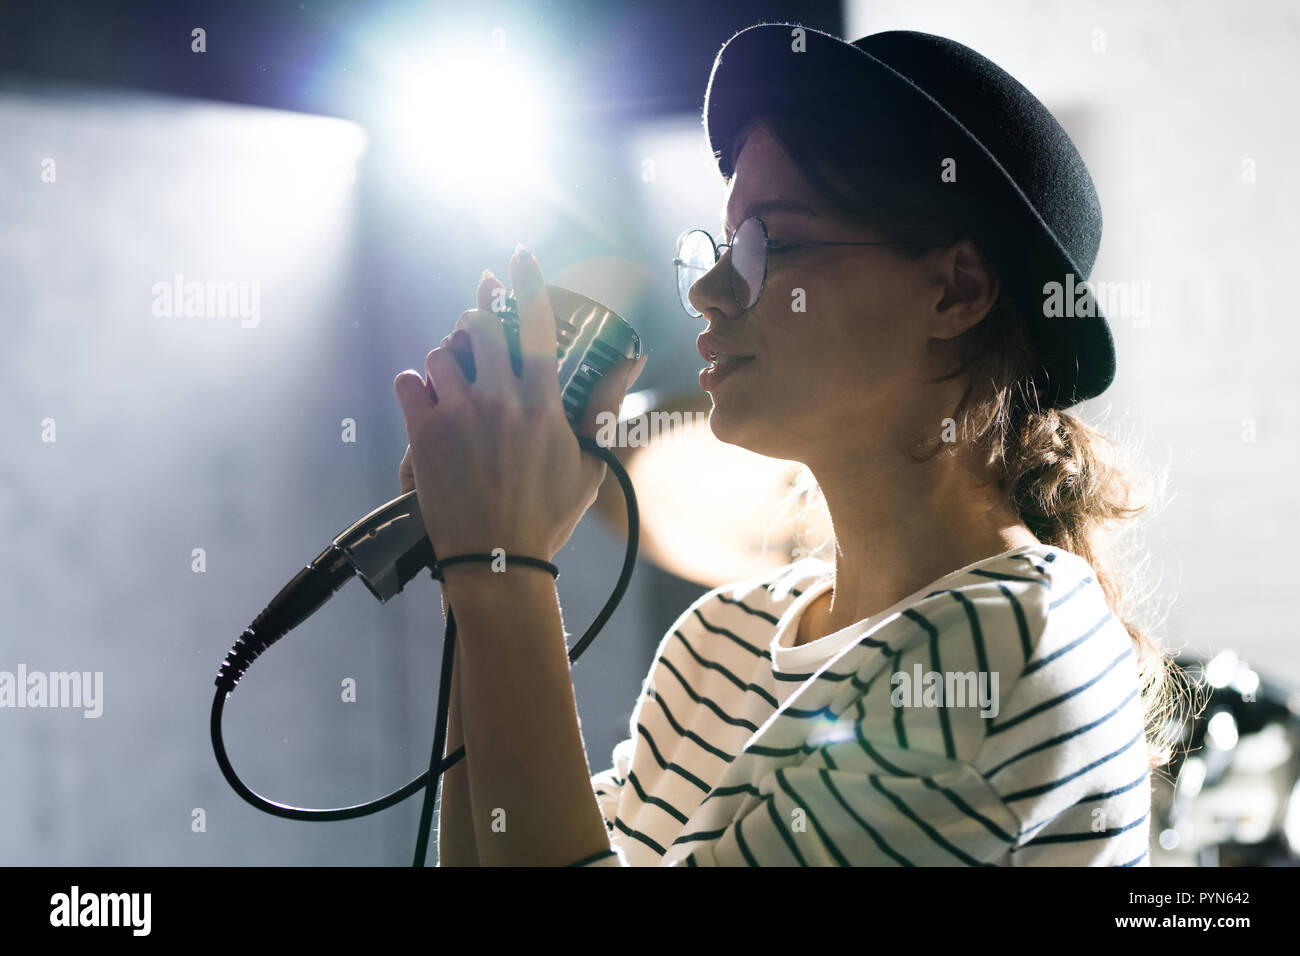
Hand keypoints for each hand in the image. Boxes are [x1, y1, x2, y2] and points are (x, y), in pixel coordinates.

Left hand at [394, 247, 646, 562]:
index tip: (518, 256)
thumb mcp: (589, 461)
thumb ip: (605, 405)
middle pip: (479, 327)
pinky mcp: (425, 435)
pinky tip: (425, 399)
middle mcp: (500, 400)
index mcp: (542, 403)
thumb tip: (632, 362)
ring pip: (441, 353)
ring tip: (453, 377)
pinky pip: (408, 383)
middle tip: (477, 331)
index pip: (536, 325)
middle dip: (476, 320)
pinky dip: (414, 385)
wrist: (497, 560)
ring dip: (446, 357)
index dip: (527, 283)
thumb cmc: (547, 515)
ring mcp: (459, 415)